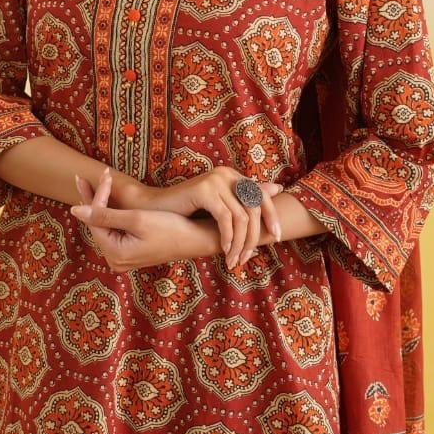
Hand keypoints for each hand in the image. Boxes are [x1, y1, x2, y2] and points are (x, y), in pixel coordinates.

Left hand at [71, 168, 210, 272]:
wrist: (197, 239)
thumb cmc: (171, 227)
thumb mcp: (136, 218)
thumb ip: (104, 214)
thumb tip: (74, 210)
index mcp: (115, 254)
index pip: (95, 220)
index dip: (97, 196)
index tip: (104, 174)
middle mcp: (115, 261)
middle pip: (97, 225)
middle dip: (94, 200)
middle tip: (82, 177)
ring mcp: (122, 259)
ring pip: (104, 227)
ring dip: (101, 206)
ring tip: (95, 184)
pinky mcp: (130, 254)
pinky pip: (114, 232)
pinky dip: (111, 215)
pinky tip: (107, 200)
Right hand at [112, 166, 282, 269]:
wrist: (156, 208)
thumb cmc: (188, 210)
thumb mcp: (220, 207)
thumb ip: (244, 200)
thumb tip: (277, 189)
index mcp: (233, 175)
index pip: (262, 196)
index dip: (272, 217)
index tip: (277, 238)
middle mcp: (227, 174)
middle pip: (254, 208)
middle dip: (254, 237)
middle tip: (247, 258)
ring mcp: (216, 180)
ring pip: (241, 217)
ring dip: (240, 243)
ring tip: (233, 260)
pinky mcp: (205, 190)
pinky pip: (226, 219)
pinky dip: (227, 237)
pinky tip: (223, 250)